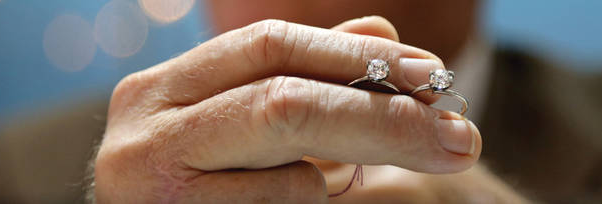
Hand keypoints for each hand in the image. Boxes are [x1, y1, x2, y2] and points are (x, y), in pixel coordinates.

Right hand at [94, 16, 481, 202]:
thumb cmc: (205, 180)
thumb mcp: (244, 120)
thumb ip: (304, 76)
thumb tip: (382, 30)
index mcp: (160, 90)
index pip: (268, 46)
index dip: (353, 55)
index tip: (429, 72)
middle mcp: (145, 136)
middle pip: (283, 103)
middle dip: (381, 117)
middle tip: (456, 135)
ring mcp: (154, 196)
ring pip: (292, 176)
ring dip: (349, 175)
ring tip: (367, 175)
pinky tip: (321, 200)